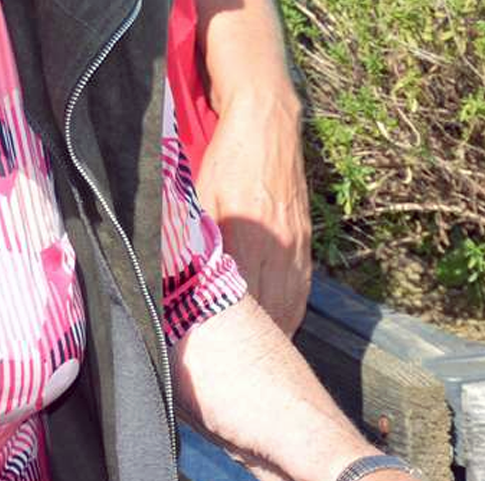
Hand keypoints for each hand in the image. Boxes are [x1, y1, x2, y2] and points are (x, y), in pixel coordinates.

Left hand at [197, 92, 311, 333]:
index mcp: (246, 234)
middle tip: (235, 362)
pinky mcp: (305, 239)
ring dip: (276, 332)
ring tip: (258, 352)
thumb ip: (194, 236)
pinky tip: (280, 324)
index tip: (215, 348)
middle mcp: (277, 245)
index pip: (242, 299)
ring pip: (291, 304)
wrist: (267, 123)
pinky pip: (302, 288)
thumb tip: (179, 272)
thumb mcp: (200, 196)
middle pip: (271, 311)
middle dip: (256, 341)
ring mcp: (295, 244)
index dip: (230, 327)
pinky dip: (291, 311)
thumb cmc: (226, 158)